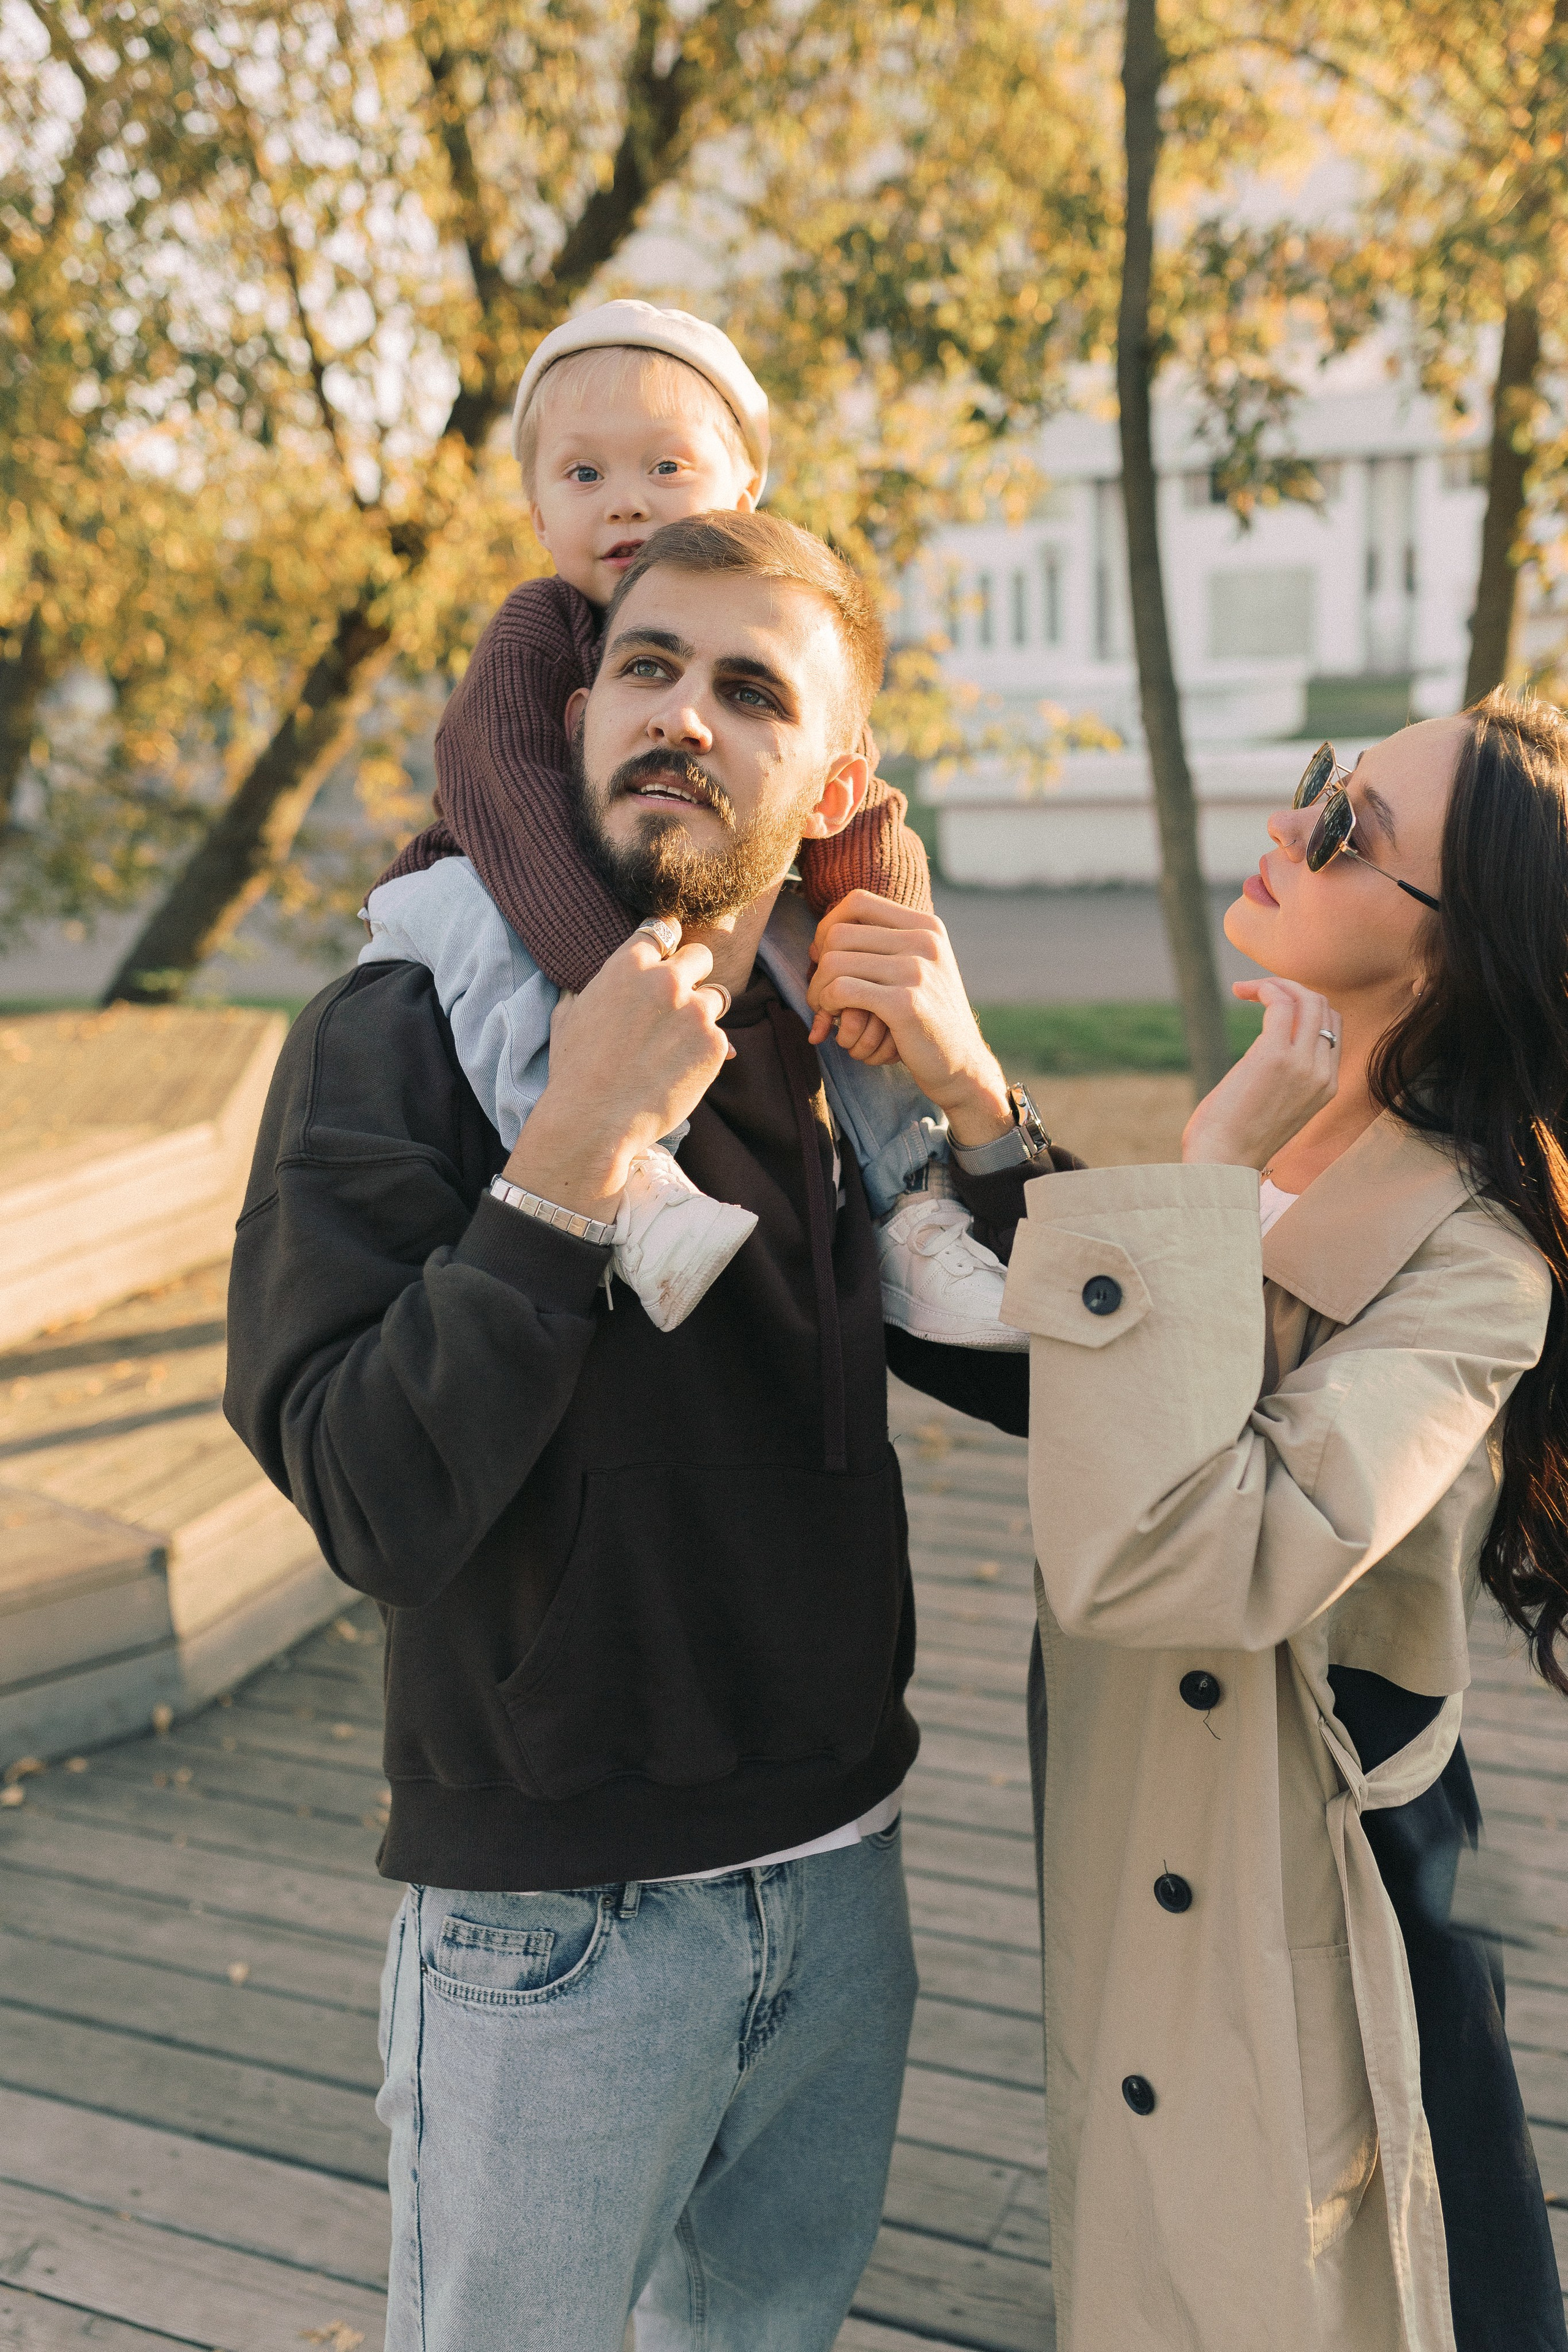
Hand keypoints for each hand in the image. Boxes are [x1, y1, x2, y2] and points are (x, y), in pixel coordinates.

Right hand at [503, 927, 732, 1215]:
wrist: (593, 1121)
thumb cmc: (574, 1072)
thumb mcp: (567, 1017)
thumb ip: (584, 991)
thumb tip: (579, 988)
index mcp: (629, 963)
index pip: (663, 930)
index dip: (666, 946)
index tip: (667, 958)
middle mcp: (667, 979)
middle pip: (701, 956)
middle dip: (693, 974)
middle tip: (679, 1003)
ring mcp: (695, 1011)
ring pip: (716, 997)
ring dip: (701, 1015)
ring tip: (675, 1046)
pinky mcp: (715, 1044)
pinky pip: (720, 1038)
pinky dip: (705, 1052)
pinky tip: (680, 1072)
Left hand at [806, 891, 1011, 1145]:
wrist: (961, 1065)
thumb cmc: (925, 1019)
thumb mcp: (913, 971)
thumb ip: (876, 949)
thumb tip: (815, 945)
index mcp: (926, 926)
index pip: (857, 901)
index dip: (828, 927)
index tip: (827, 959)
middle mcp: (924, 941)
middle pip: (838, 934)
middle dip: (818, 967)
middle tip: (822, 995)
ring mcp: (916, 970)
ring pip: (833, 962)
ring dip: (818, 991)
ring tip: (828, 1010)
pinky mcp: (905, 1004)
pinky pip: (841, 990)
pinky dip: (827, 1005)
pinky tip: (835, 1020)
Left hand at [1181, 979, 1339, 1171]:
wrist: (1222, 1162)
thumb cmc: (1235, 1139)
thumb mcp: (1274, 1106)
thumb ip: (1282, 1078)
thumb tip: (1264, 1052)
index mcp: (1327, 1086)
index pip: (1332, 1028)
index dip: (1305, 1007)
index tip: (1272, 1005)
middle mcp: (1323, 1073)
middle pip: (1325, 1008)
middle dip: (1291, 988)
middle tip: (1256, 991)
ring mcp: (1303, 1064)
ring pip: (1308, 1000)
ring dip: (1276, 984)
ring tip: (1246, 988)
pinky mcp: (1275, 1055)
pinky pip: (1281, 1004)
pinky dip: (1264, 989)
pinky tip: (1242, 992)